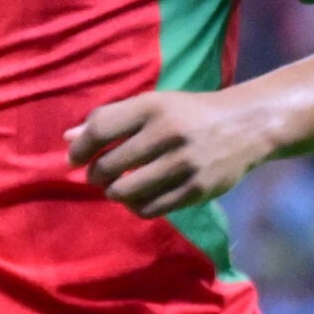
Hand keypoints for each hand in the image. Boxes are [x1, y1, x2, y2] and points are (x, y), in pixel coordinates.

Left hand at [65, 89, 284, 217]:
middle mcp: (167, 133)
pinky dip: (136, 207)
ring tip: (117, 188)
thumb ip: (111, 119)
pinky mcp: (197, 190)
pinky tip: (138, 199)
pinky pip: (151, 208)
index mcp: (152, 107)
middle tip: (98, 176)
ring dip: (114, 193)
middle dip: (96, 175)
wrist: (245, 125)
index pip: (101, 129)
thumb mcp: (152, 105)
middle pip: (110, 165)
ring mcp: (184, 164)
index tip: (75, 159)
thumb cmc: (188, 113)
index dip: (80, 148)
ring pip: (127, 192)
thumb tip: (68, 138)